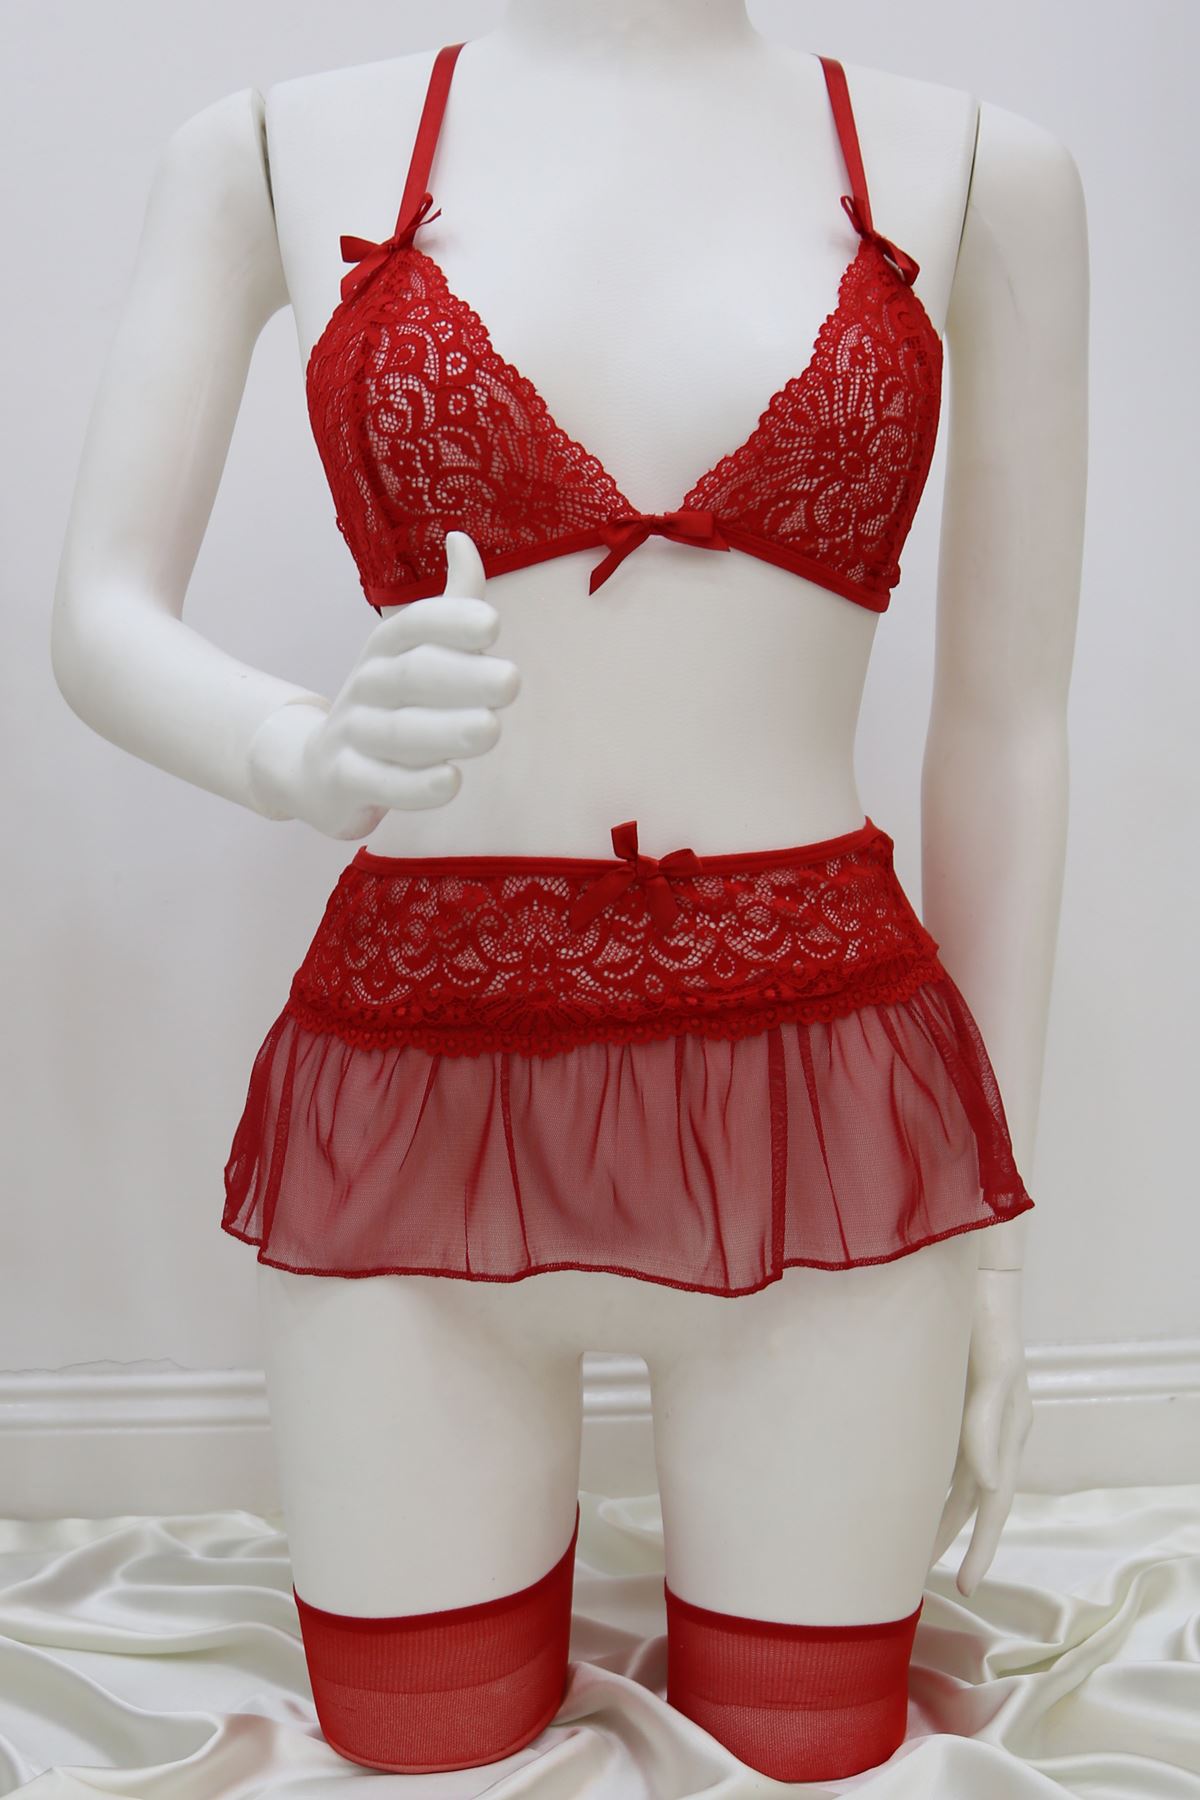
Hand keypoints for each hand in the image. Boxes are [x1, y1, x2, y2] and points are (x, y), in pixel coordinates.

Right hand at [251, 532, 519, 838]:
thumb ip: (450, 604)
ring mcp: (354, 733)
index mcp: (388, 646)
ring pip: (401, 732)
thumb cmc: (392, 704)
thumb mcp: (417, 652)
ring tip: (490, 730)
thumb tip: (461, 539)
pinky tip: (450, 781)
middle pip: (414, 675)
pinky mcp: (348, 780)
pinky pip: (381, 783)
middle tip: (512, 682)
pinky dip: (415, 786)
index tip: (493, 625)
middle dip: (463, 677)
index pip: (416, 624)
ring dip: (447, 730)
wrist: (321, 770)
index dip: (451, 621)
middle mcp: (368, 684)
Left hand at [928, 1268, 1033, 1594]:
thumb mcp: (992, 1375)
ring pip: (955, 1481)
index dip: (982, 1547)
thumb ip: (987, 1427)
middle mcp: (994, 1432)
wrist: (973, 1278)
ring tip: (905, 1544)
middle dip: (950, 1538)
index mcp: (1009, 1433)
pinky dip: (927, 1476)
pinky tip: (903, 1486)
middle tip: (919, 1577)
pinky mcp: (950, 1398)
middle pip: (974, 1501)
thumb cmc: (984, 1324)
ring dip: (936, 1511)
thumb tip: (990, 1485)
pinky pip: (941, 1451)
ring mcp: (973, 1416)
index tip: (966, 1585)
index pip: (996, 1505)